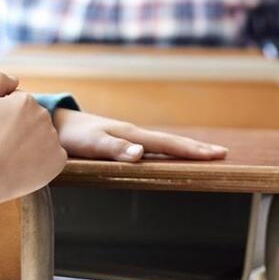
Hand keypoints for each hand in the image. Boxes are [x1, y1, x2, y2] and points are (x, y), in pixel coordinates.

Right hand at [0, 72, 66, 221]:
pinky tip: (22, 167)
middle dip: (17, 130)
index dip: (1, 118)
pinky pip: (51, 158)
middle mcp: (45, 117)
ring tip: (8, 158)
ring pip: (40, 139)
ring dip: (29, 146)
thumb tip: (15, 80)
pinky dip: (40, 163)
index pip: (17, 106)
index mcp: (27, 101)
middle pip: (30, 121)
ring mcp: (53, 140)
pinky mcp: (57, 162)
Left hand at [53, 109, 228, 161]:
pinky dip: (169, 151)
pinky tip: (171, 156)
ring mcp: (129, 137)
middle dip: (198, 148)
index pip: (169, 144)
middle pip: (172, 142)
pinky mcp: (122, 141)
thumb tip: (141, 154)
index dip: (193, 151)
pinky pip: (153, 147)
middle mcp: (134, 135)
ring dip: (186, 149)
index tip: (217, 155)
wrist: (55, 123)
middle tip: (223, 154)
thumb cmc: (71, 136)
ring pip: (164, 144)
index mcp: (132, 135)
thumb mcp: (91, 144)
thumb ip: (114, 149)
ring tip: (205, 154)